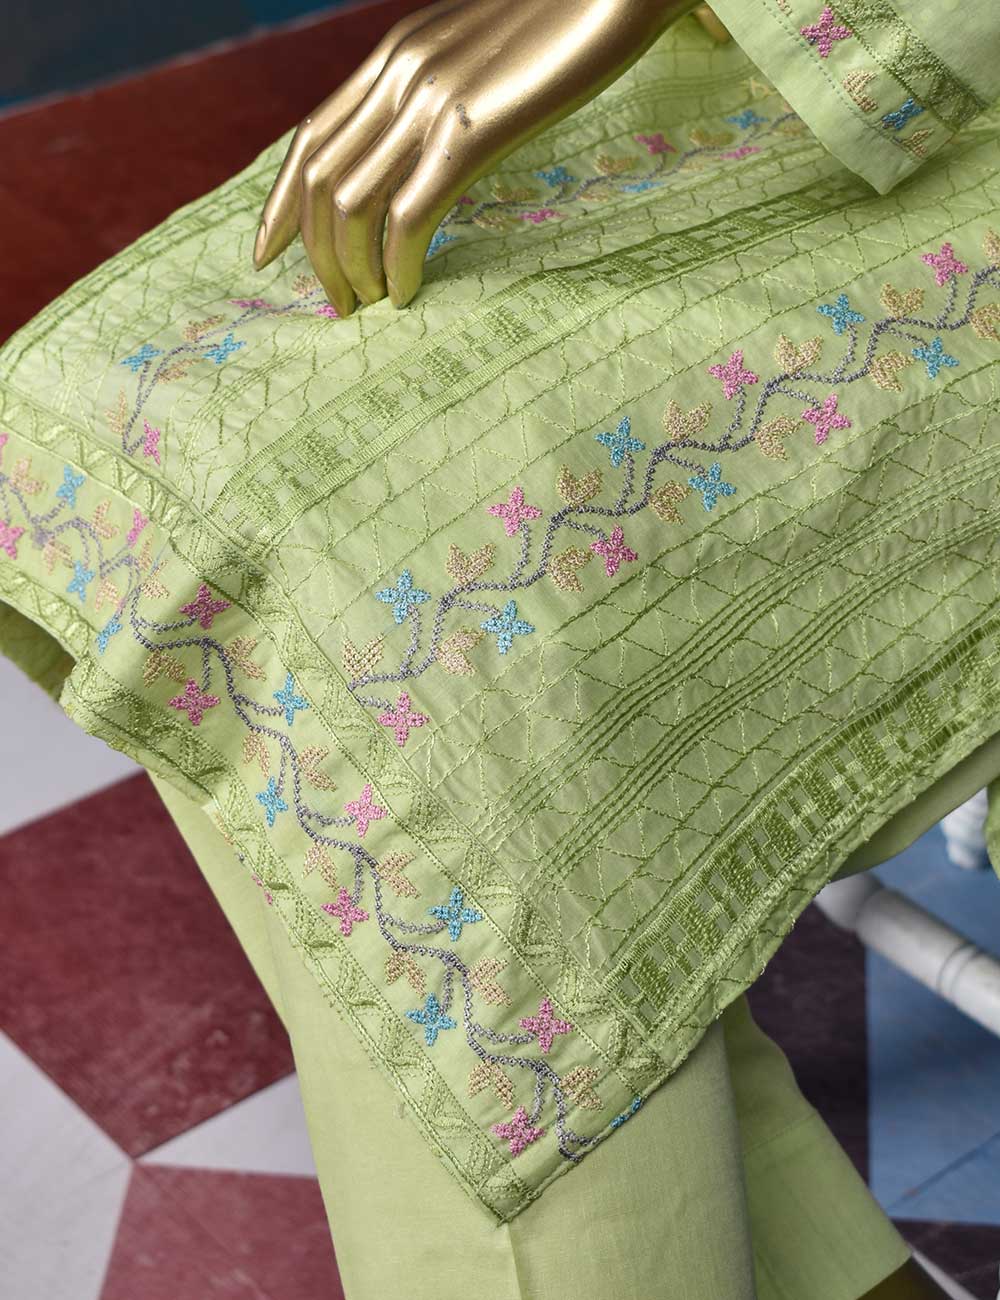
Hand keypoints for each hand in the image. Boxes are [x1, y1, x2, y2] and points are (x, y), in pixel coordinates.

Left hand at [253, 0, 706, 314]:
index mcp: (393, 56)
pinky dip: (398, 266)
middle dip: (312, 253)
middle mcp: (395, 75)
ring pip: (350, 205)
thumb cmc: (569, 15)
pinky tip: (407, 293)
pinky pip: (408, 217)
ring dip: (350, 268)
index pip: (309, 136)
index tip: (266, 251)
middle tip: (335, 304)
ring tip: (369, 305)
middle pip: (318, 179)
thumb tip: (440, 140)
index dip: (279, 203)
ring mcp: (428, 101)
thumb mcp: (484, 49)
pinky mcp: (468, 131)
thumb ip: (447, 86)